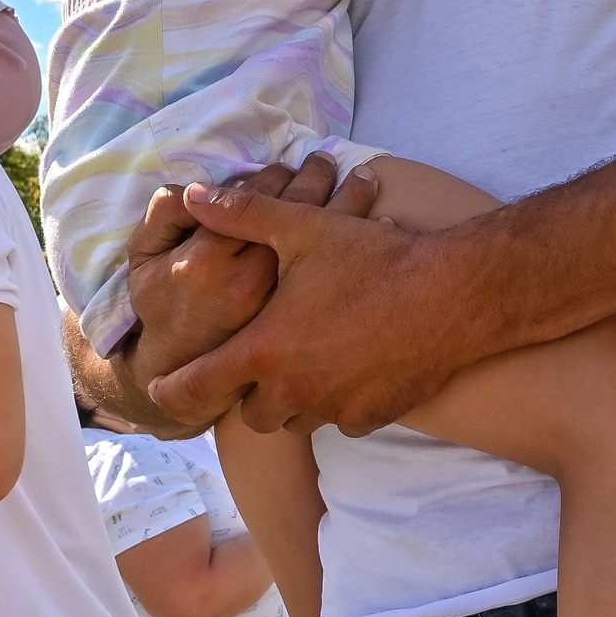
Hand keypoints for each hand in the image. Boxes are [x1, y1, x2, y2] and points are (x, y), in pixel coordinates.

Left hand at [125, 159, 377, 425]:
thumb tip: (193, 195)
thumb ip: (242, 216)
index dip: (172, 388)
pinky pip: (337, 421)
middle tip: (260, 357)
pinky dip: (334, 402)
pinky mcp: (370, 417)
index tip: (162, 387)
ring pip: (293, 420)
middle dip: (246, 390)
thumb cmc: (375, 260)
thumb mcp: (304, 229)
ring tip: (306, 359)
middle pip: (248, 413)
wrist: (453, 295)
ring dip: (290, 398)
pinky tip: (351, 367)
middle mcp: (293, 391)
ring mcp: (333, 409)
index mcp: (265, 349)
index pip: (195, 386)